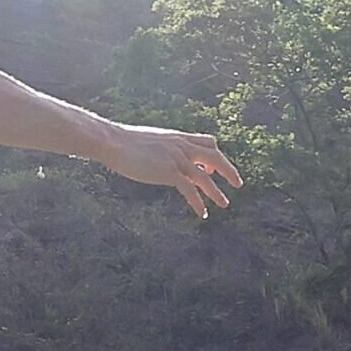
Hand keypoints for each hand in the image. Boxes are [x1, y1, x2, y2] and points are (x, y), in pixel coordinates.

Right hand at [97, 123, 241, 217]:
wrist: (112, 142)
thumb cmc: (122, 142)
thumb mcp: (147, 142)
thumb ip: (159, 149)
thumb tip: (157, 157)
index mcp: (177, 137)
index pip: (207, 142)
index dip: (214, 156)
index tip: (213, 169)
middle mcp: (181, 146)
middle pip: (215, 156)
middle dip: (229, 171)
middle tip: (238, 183)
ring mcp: (176, 159)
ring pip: (205, 177)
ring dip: (217, 192)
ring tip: (224, 204)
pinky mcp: (169, 172)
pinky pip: (191, 190)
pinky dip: (198, 202)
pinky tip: (202, 213)